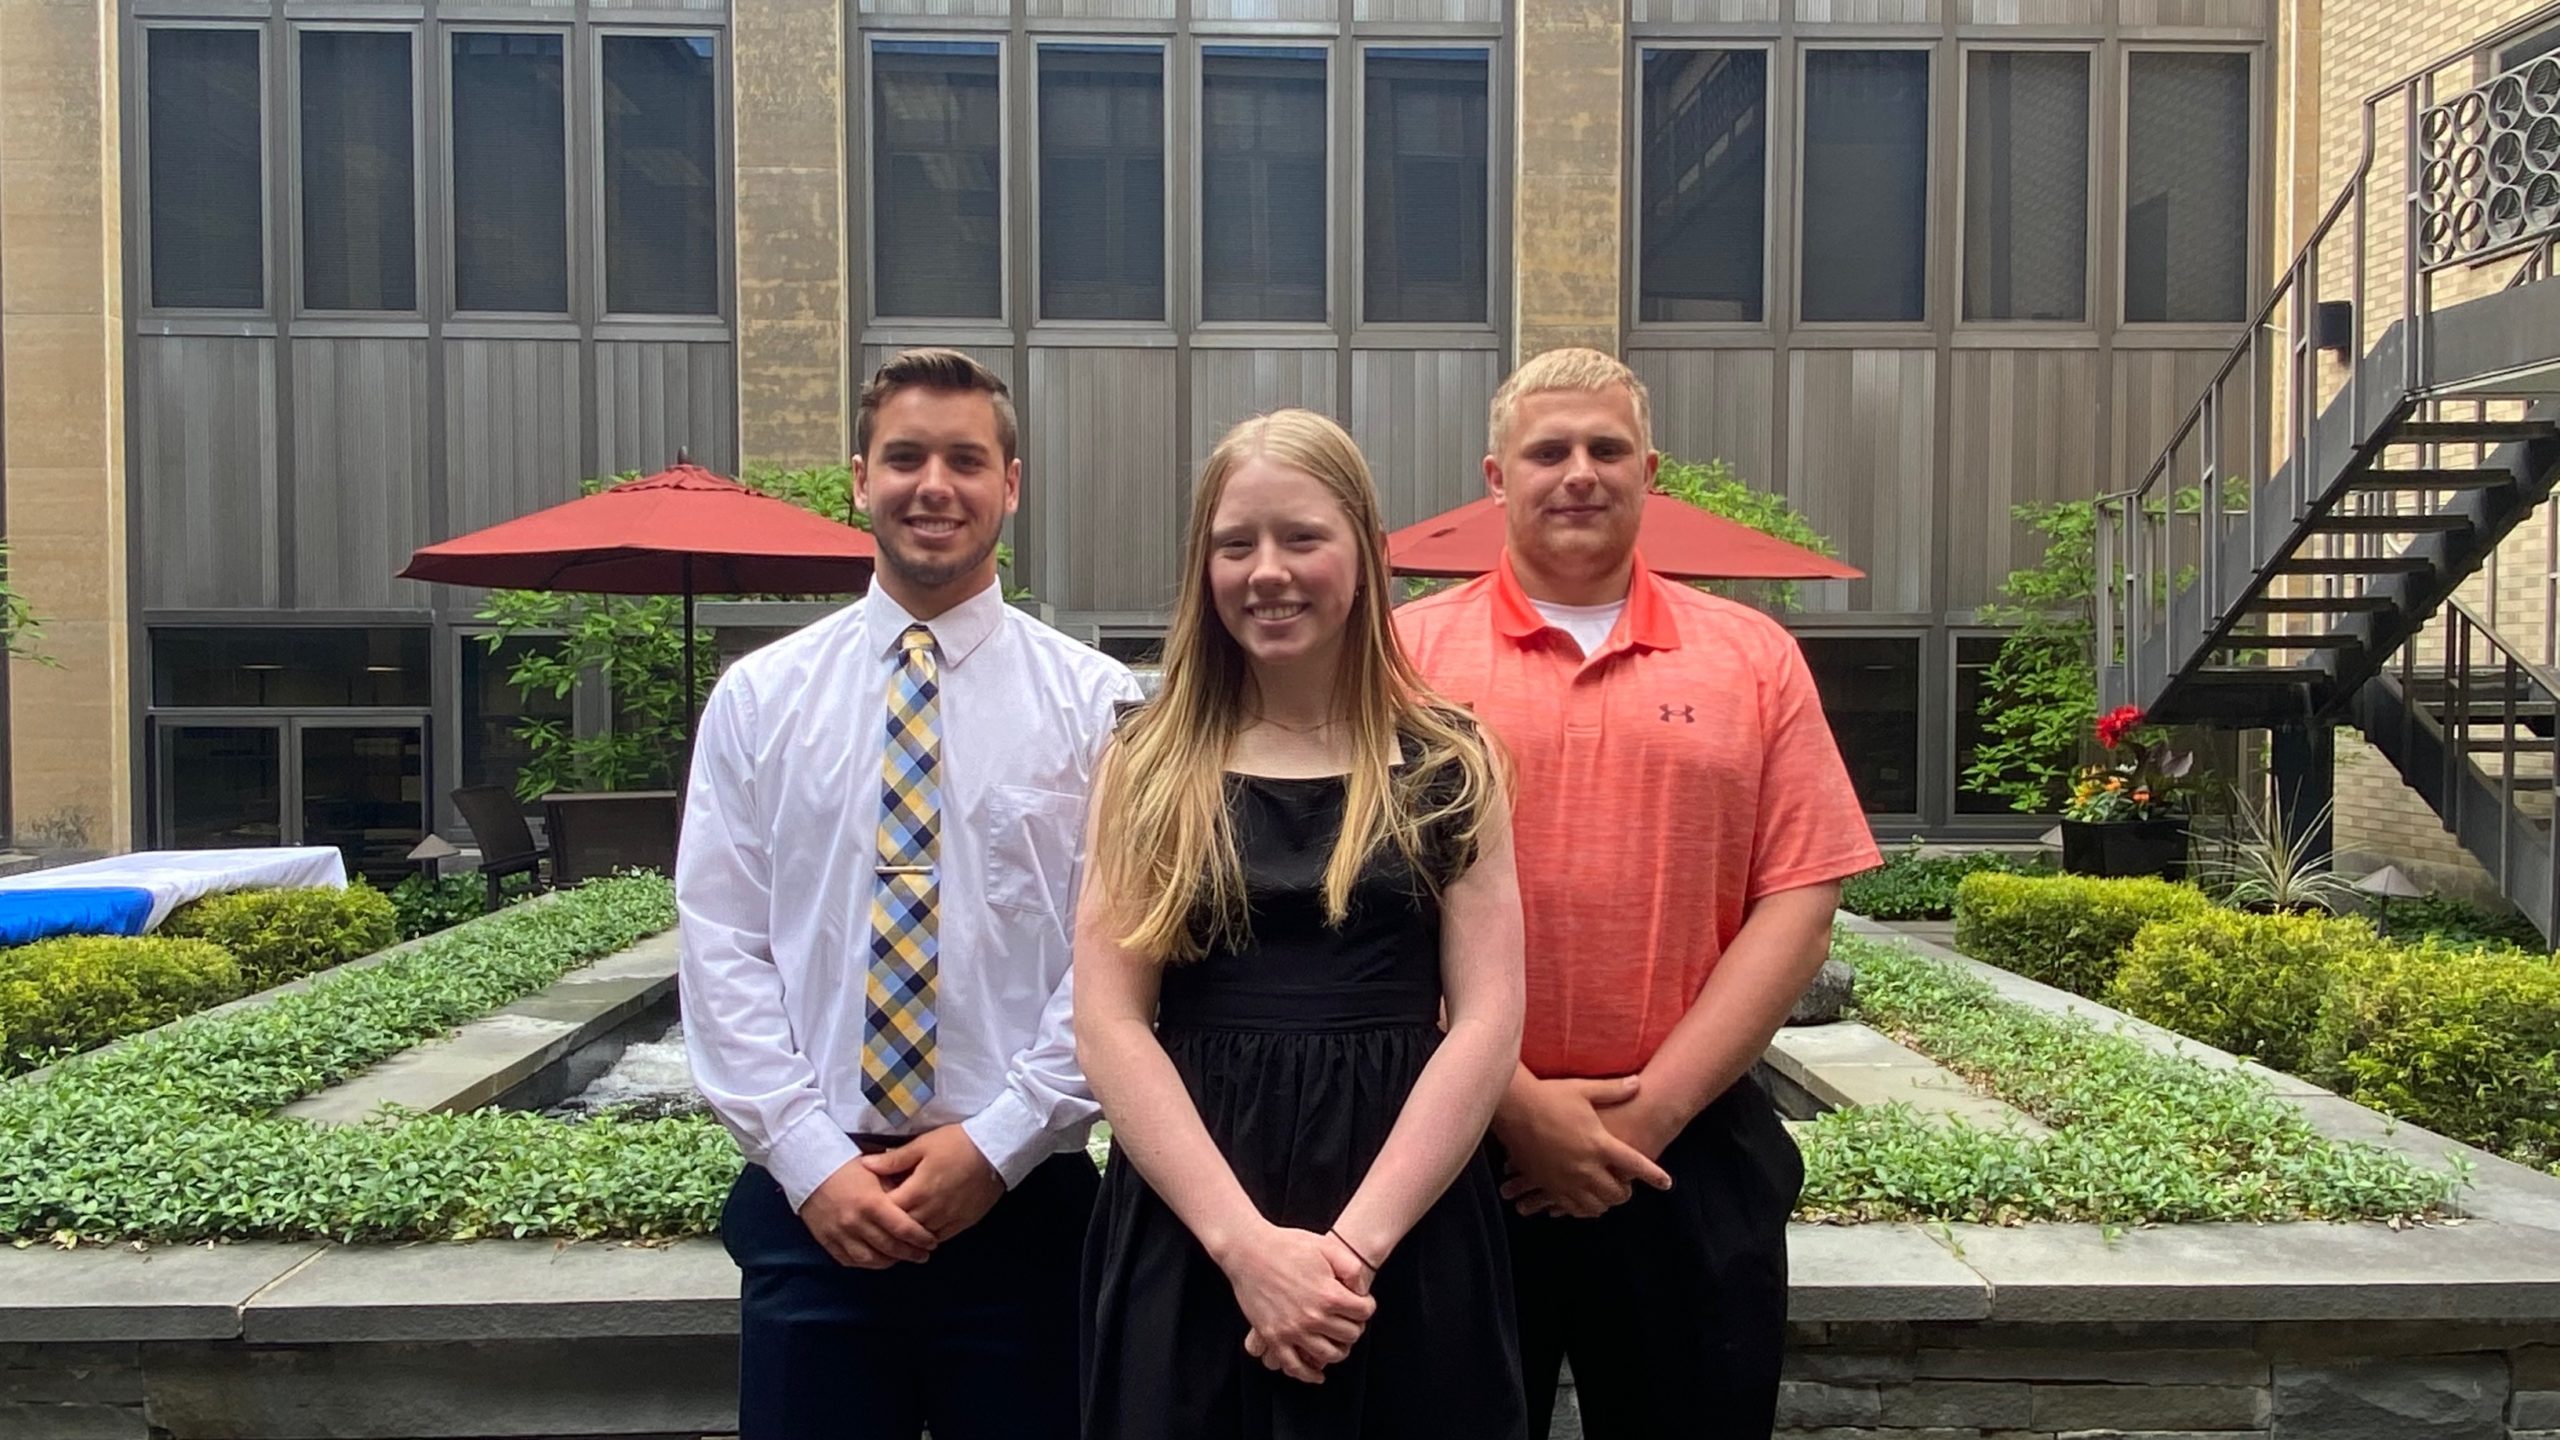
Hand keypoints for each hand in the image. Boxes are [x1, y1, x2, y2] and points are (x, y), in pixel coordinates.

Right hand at [799, 1158, 940, 1268]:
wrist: (810, 1168)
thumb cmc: (848, 1166)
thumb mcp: (877, 1172)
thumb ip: (897, 1189)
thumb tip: (918, 1204)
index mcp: (871, 1203)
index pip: (903, 1229)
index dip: (921, 1238)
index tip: (932, 1242)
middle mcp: (856, 1222)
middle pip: (890, 1248)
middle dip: (911, 1254)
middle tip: (924, 1255)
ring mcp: (840, 1234)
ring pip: (871, 1259)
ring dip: (890, 1262)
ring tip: (902, 1258)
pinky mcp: (827, 1241)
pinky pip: (850, 1260)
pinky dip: (867, 1263)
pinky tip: (879, 1259)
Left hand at [859, 1125, 1005, 1241]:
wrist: (995, 1149)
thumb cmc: (956, 1143)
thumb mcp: (923, 1145)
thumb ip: (894, 1160)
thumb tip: (864, 1165)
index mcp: (917, 1190)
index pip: (888, 1210)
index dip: (876, 1209)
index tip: (870, 1204)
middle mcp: (931, 1210)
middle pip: (902, 1228)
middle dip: (890, 1225)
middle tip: (881, 1220)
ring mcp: (948, 1219)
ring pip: (920, 1237)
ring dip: (909, 1235)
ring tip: (899, 1229)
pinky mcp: (963, 1223)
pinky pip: (940, 1238)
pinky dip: (928, 1238)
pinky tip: (922, 1233)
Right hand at [1217, 1224, 1375, 1384]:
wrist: (1248, 1251)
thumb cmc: (1287, 1245)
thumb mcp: (1326, 1247)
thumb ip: (1352, 1268)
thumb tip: (1361, 1291)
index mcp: (1329, 1296)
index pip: (1364, 1312)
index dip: (1366, 1305)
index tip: (1360, 1302)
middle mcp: (1312, 1317)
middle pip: (1349, 1335)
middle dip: (1354, 1326)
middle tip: (1349, 1320)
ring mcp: (1292, 1330)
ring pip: (1328, 1355)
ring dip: (1338, 1350)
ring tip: (1336, 1341)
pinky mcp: (1273, 1337)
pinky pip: (1294, 1366)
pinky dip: (1309, 1374)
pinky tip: (1317, 1374)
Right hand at [1492, 1075, 1673, 1218]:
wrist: (1513, 1108)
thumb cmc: (1550, 1096)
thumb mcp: (1584, 1090)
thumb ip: (1614, 1090)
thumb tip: (1638, 1083)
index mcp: (1599, 1143)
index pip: (1636, 1165)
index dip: (1654, 1175)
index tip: (1666, 1183)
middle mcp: (1586, 1166)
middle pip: (1617, 1193)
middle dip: (1626, 1192)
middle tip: (1626, 1186)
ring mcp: (1566, 1179)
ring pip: (1595, 1206)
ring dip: (1605, 1202)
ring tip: (1606, 1195)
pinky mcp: (1547, 1184)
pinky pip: (1570, 1207)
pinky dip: (1581, 1208)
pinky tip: (1582, 1202)